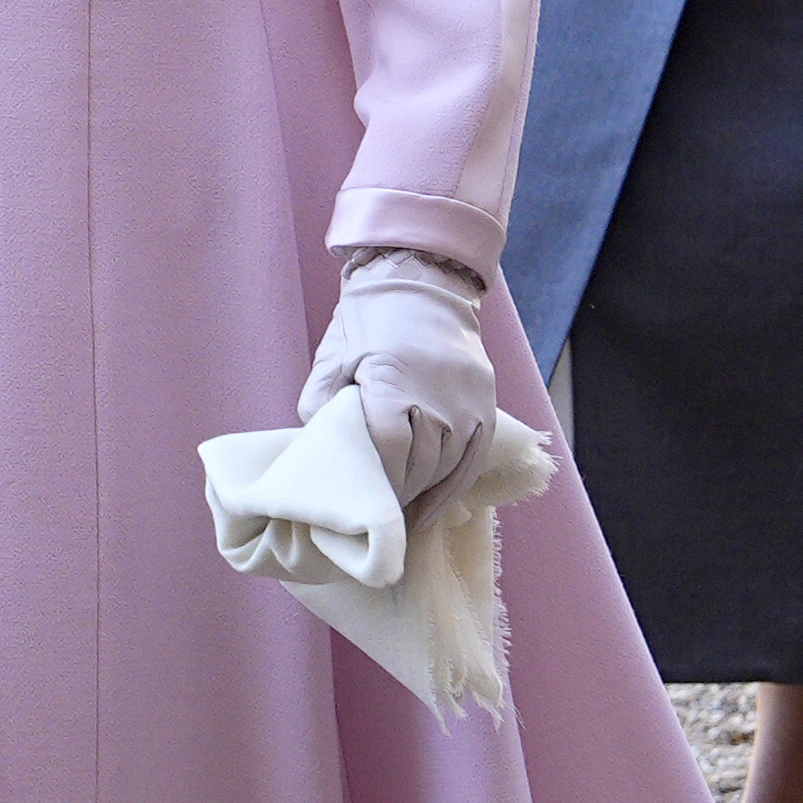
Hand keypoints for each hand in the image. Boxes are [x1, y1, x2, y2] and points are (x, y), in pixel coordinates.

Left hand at [297, 253, 497, 522]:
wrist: (422, 280)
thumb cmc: (370, 321)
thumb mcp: (333, 357)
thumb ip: (321, 404)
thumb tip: (316, 448)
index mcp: (393, 382)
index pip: (389, 449)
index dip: (377, 482)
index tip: (363, 506)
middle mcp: (437, 395)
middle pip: (420, 464)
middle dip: (397, 495)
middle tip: (376, 522)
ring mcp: (467, 400)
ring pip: (448, 465)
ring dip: (425, 495)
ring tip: (401, 518)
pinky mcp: (486, 402)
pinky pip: (475, 458)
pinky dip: (455, 487)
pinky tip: (434, 509)